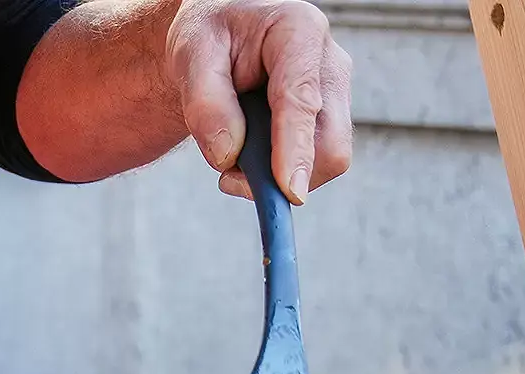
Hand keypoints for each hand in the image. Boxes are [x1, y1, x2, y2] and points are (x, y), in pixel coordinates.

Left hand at [164, 0, 351, 203]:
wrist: (221, 38)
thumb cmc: (210, 36)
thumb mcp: (190, 53)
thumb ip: (205, 101)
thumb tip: (227, 155)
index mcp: (298, 30)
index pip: (302, 99)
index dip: (296, 149)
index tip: (289, 191)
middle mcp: (329, 63)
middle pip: (330, 143)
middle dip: (285, 174)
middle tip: (228, 178)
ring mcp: (334, 95)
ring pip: (325, 160)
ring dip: (277, 174)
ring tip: (233, 154)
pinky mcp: (328, 120)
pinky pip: (313, 162)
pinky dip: (279, 171)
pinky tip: (250, 152)